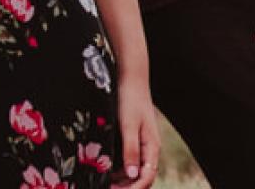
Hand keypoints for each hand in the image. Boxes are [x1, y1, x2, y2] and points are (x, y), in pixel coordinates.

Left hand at [113, 72, 158, 186]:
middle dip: (126, 187)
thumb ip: (130, 149)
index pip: (147, 177)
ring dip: (120, 179)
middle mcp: (148, 148)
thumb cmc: (130, 99)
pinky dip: (117, 167)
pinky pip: (126, 159)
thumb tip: (133, 175)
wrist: (129, 78)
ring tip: (102, 183)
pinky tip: (103, 170)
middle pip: (141, 176)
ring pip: (133, 169)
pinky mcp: (131, 138)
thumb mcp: (129, 125)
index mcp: (152, 147)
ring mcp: (140, 144)